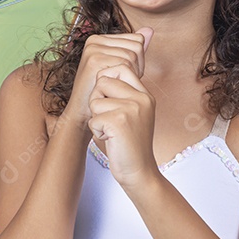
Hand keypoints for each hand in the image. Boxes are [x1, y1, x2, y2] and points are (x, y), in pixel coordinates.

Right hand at [62, 27, 152, 126]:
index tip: (125, 75)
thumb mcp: (122, 68)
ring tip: (116, 85)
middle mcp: (95, 40)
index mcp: (100, 39)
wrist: (83, 112)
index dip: (138, 61)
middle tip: (120, 82)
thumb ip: (135, 49)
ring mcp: (93, 48)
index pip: (137, 39)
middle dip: (136, 68)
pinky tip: (112, 88)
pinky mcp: (94, 59)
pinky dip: (124, 79)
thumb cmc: (104, 92)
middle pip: (136, 47)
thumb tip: (149, 29)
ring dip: (131, 75)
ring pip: (132, 56)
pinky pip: (125, 65)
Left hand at [88, 33, 159, 191]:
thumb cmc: (129, 143)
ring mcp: (132, 109)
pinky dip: (97, 131)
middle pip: (103, 81)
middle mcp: (142, 98)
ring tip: (112, 131)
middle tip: (110, 119)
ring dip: (97, 118)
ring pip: (95, 100)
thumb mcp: (133, 112)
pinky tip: (111, 139)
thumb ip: (123, 91)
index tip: (111, 103)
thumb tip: (102, 71)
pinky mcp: (119, 122)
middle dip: (98, 100)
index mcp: (145, 94)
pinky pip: (93, 118)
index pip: (120, 66)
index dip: (106, 82)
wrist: (139, 172)